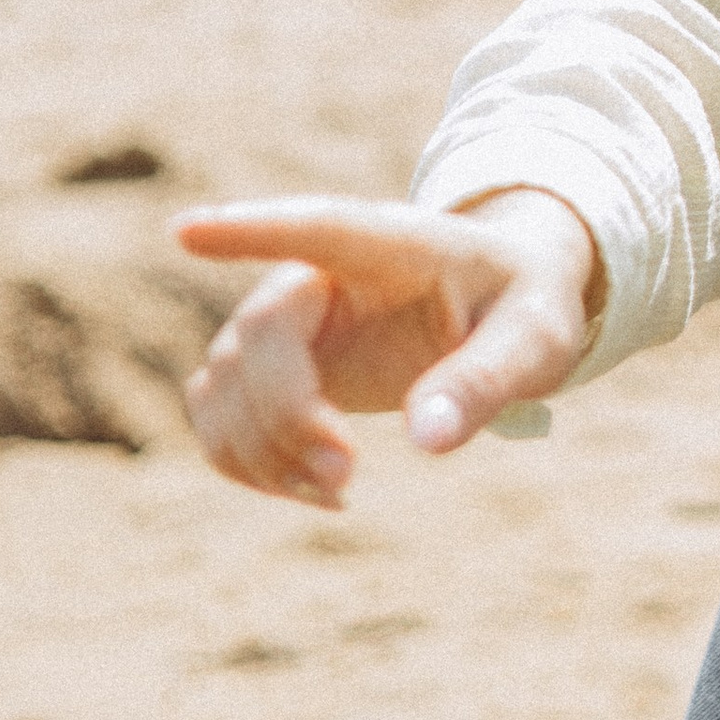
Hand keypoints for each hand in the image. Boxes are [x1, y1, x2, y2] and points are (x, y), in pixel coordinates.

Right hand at [178, 189, 601, 507]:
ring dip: (260, 452)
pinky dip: (242, 461)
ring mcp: (284, 319)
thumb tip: (426, 438)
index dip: (249, 230)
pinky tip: (307, 490)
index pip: (312, 226)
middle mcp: (319, 274)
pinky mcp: (270, 367)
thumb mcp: (535, 339)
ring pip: (223, 382)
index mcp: (388, 243)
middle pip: (260, 336)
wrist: (501, 304)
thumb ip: (485, 380)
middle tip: (350, 479)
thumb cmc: (522, 306)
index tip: (184, 230)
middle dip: (287, 418)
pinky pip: (216, 413)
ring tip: (340, 493)